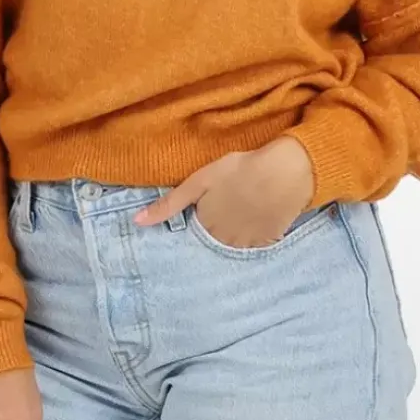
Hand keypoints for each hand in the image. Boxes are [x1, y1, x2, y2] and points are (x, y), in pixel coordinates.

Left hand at [133, 136, 316, 247]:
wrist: (282, 174)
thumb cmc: (238, 172)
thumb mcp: (198, 182)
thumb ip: (169, 204)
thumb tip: (136, 222)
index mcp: (205, 226)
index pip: (193, 234)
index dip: (196, 222)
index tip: (201, 214)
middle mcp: (224, 241)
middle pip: (213, 243)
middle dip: (213, 234)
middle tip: (222, 213)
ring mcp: (248, 244)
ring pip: (233, 247)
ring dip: (232, 238)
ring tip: (238, 217)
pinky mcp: (269, 240)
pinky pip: (256, 247)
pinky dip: (253, 238)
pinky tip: (256, 221)